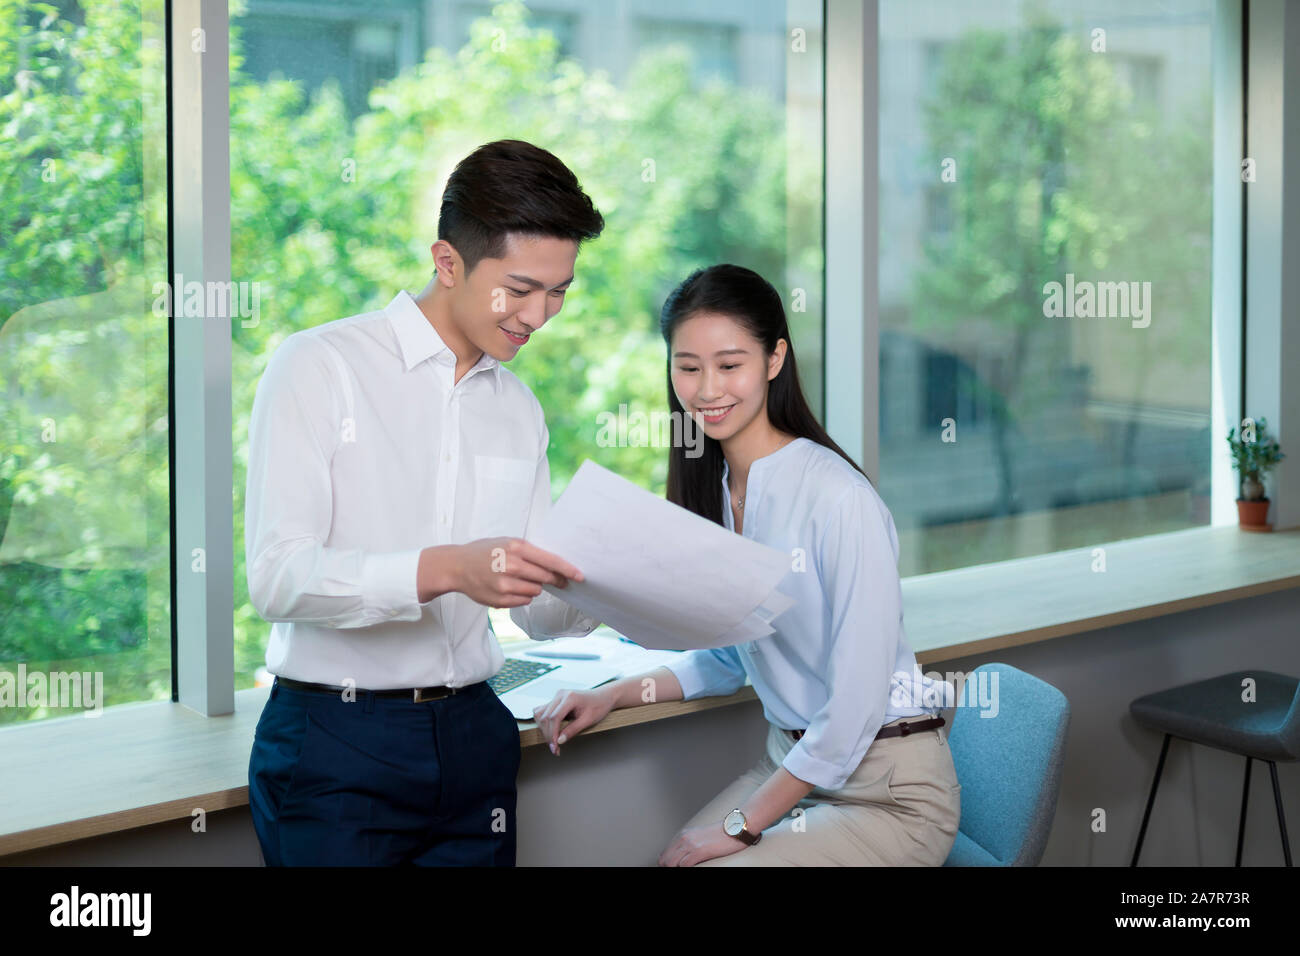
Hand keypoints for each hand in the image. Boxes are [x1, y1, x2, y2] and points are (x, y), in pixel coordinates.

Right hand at [421, 538, 582, 607]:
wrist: (457, 566)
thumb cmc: (485, 551)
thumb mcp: (507, 542)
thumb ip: (530, 552)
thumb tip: (556, 566)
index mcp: (516, 547)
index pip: (549, 561)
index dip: (567, 570)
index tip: (579, 576)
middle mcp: (511, 566)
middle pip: (546, 578)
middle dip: (554, 580)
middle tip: (560, 581)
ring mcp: (505, 585)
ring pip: (535, 591)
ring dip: (534, 587)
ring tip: (519, 579)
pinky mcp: (500, 600)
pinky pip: (524, 601)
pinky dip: (523, 596)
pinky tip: (510, 587)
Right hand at [532, 687, 615, 754]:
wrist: (604, 697)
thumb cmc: (599, 706)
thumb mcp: (588, 720)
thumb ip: (573, 730)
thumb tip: (559, 741)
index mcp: (570, 697)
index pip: (554, 718)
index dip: (552, 734)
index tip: (555, 747)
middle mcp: (560, 694)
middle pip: (545, 717)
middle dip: (548, 735)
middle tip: (555, 749)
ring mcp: (557, 696)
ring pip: (540, 714)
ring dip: (544, 729)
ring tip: (553, 742)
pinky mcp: (556, 700)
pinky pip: (543, 711)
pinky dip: (544, 722)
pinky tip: (551, 732)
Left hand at [658, 824, 748, 866]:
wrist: (735, 828)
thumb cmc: (721, 835)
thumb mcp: (699, 837)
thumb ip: (688, 845)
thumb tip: (681, 857)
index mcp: (682, 835)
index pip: (664, 853)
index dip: (666, 863)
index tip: (671, 867)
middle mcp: (683, 838)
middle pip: (664, 860)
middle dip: (668, 867)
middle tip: (676, 870)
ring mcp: (690, 844)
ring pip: (670, 863)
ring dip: (675, 868)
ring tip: (682, 869)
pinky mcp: (698, 851)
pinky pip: (684, 865)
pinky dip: (686, 869)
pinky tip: (692, 868)